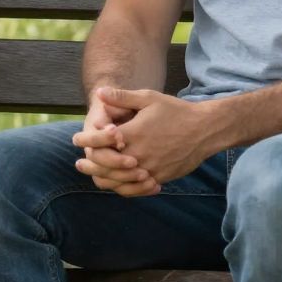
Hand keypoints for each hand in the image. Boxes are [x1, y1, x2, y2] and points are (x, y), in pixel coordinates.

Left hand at [74, 86, 220, 194]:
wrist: (205, 130)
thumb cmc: (175, 111)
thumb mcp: (149, 98)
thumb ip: (122, 97)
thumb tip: (99, 92)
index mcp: (133, 134)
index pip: (100, 142)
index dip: (85, 141)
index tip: (76, 140)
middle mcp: (139, 154)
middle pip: (105, 166)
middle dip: (89, 165)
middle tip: (79, 164)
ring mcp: (149, 169)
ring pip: (119, 182)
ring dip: (103, 180)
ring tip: (94, 177)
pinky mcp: (159, 178)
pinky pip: (136, 188)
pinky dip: (124, 189)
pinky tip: (117, 185)